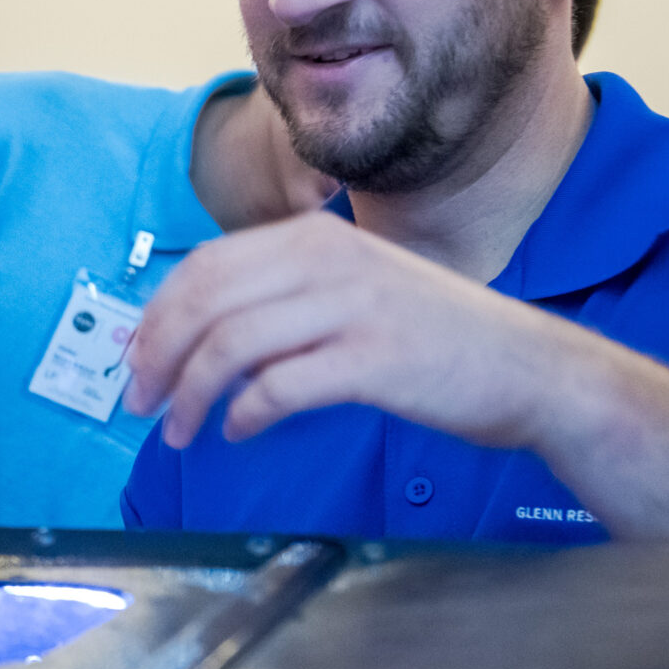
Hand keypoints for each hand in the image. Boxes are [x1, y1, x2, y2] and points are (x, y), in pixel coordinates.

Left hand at [122, 213, 597, 451]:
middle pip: (204, 300)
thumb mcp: (354, 292)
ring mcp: (353, 308)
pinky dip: (244, 413)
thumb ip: (283, 299)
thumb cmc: (435, 339)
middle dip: (156, 353)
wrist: (534, 370)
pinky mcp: (374, 361)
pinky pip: (278, 387)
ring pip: (230, 345)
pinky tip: (238, 430)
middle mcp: (330, 261)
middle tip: (139, 399)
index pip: (205, 265)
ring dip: (190, 393)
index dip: (157, 313)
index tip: (134, 355)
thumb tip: (195, 333)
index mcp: (316, 237)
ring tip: (178, 429)